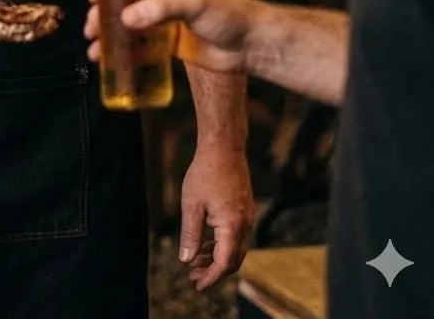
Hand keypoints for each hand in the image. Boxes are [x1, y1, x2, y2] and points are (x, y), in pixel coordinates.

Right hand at [84, 0, 258, 73]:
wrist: (253, 45)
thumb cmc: (230, 13)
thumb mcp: (194, 3)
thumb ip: (161, 9)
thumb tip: (126, 19)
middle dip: (102, 13)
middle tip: (90, 27)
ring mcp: (164, 16)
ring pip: (128, 22)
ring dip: (109, 34)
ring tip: (95, 49)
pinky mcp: (168, 39)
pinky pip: (140, 43)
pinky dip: (124, 51)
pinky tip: (110, 60)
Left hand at [179, 143, 253, 289]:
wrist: (224, 148)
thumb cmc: (205, 173)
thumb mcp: (191, 205)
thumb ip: (190, 235)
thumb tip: (186, 259)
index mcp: (232, 227)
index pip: (224, 264)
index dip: (211, 277)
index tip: (197, 284)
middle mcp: (245, 225)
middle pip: (233, 260)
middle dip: (213, 271)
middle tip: (193, 275)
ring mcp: (247, 217)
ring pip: (234, 248)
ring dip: (217, 257)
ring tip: (196, 260)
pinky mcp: (245, 209)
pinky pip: (236, 235)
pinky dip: (221, 244)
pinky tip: (206, 242)